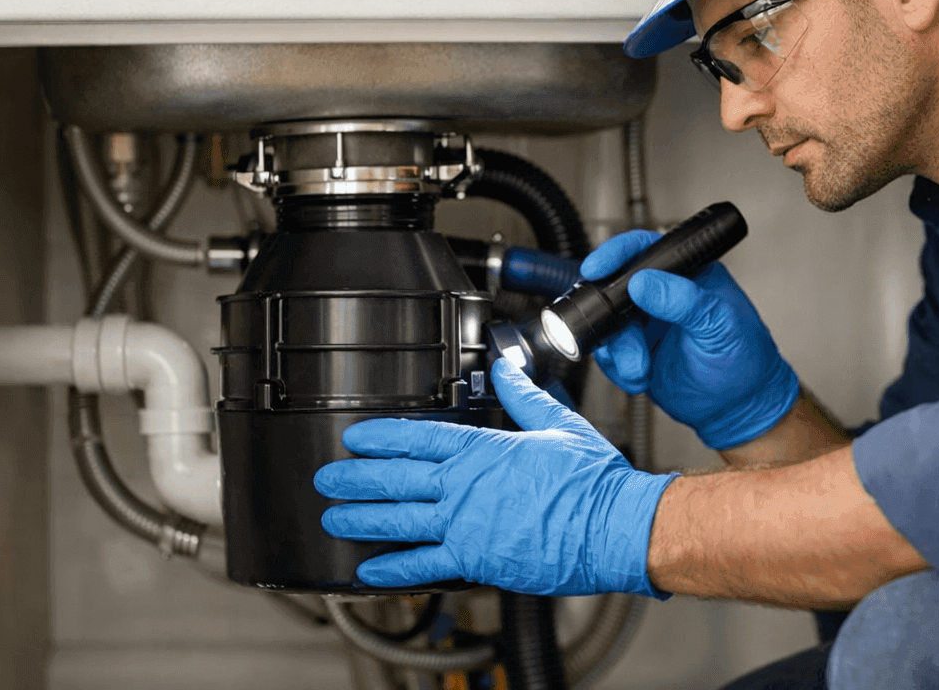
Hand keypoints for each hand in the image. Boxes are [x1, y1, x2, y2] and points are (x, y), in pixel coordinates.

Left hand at [316, 357, 675, 595]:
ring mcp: (467, 526)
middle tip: (326, 478)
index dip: (381, 437)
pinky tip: (369, 572)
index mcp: (484, 450)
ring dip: (362, 520)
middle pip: (397, 480)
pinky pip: (425, 566)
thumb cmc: (592, 480)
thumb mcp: (557, 423)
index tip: (356, 437)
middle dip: (355, 479)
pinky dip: (394, 569)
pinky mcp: (476, 560)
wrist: (612, 527)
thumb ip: (523, 395)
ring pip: (400, 521)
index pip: (419, 438)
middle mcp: (466, 487)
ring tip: (333, 518)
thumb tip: (507, 367)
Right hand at [582, 230, 799, 450]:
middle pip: (615, 289)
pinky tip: (640, 378)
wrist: (739, 408)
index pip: (646, 250)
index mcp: (687, 274)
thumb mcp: (719, 325)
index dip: (617, 254)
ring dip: (618, 350)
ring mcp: (646, 323)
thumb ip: (683, 301)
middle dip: (612, 318)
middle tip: (623, 340)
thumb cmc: (744, 359)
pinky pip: (608, 353)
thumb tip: (642, 282)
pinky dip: (617, 369)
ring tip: (640, 368)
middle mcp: (662, 294)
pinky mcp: (635, 351)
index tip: (597, 269)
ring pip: (608, 324)